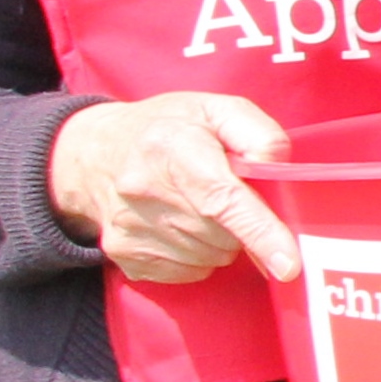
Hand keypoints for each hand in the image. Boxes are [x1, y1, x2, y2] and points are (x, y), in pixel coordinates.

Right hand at [48, 93, 300, 284]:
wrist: (92, 153)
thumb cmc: (168, 128)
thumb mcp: (216, 110)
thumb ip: (258, 134)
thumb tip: (278, 171)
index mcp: (173, 148)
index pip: (222, 199)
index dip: (259, 232)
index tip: (288, 265)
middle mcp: (145, 191)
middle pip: (225, 235)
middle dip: (243, 224)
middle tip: (226, 193)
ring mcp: (130, 228)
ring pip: (211, 257)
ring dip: (222, 240)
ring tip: (199, 205)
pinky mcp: (125, 255)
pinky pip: (189, 271)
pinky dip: (198, 255)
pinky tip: (181, 223)